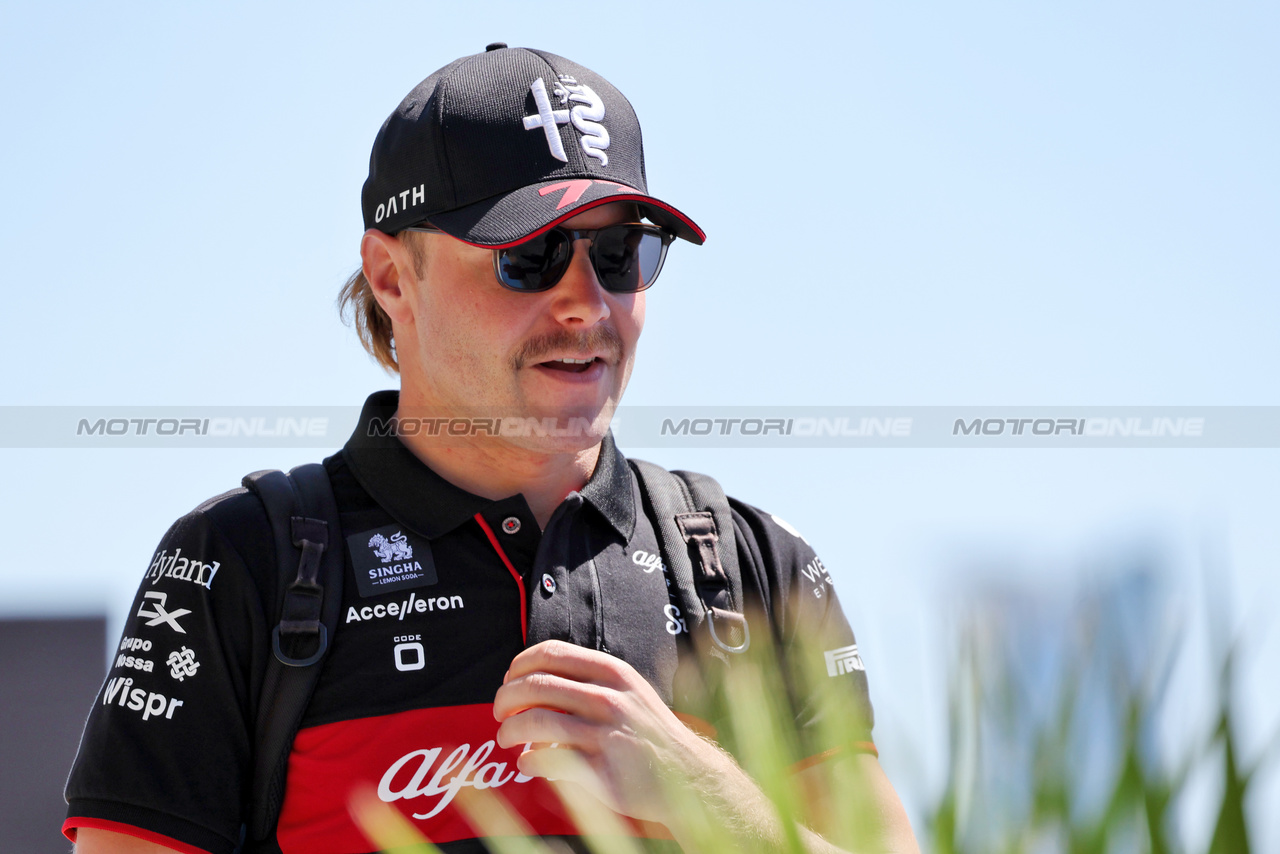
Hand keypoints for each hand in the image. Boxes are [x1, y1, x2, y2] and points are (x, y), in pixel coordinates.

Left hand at [492, 639, 729, 824]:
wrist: (689, 774)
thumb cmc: (648, 731)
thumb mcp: (627, 690)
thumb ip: (588, 680)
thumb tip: (533, 678)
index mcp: (612, 673)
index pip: (550, 653)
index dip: (519, 665)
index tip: (508, 679)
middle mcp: (609, 698)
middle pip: (536, 686)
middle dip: (506, 698)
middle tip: (499, 712)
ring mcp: (607, 734)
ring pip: (537, 724)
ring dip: (511, 731)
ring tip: (506, 738)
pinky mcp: (603, 771)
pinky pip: (550, 762)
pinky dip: (530, 762)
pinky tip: (528, 763)